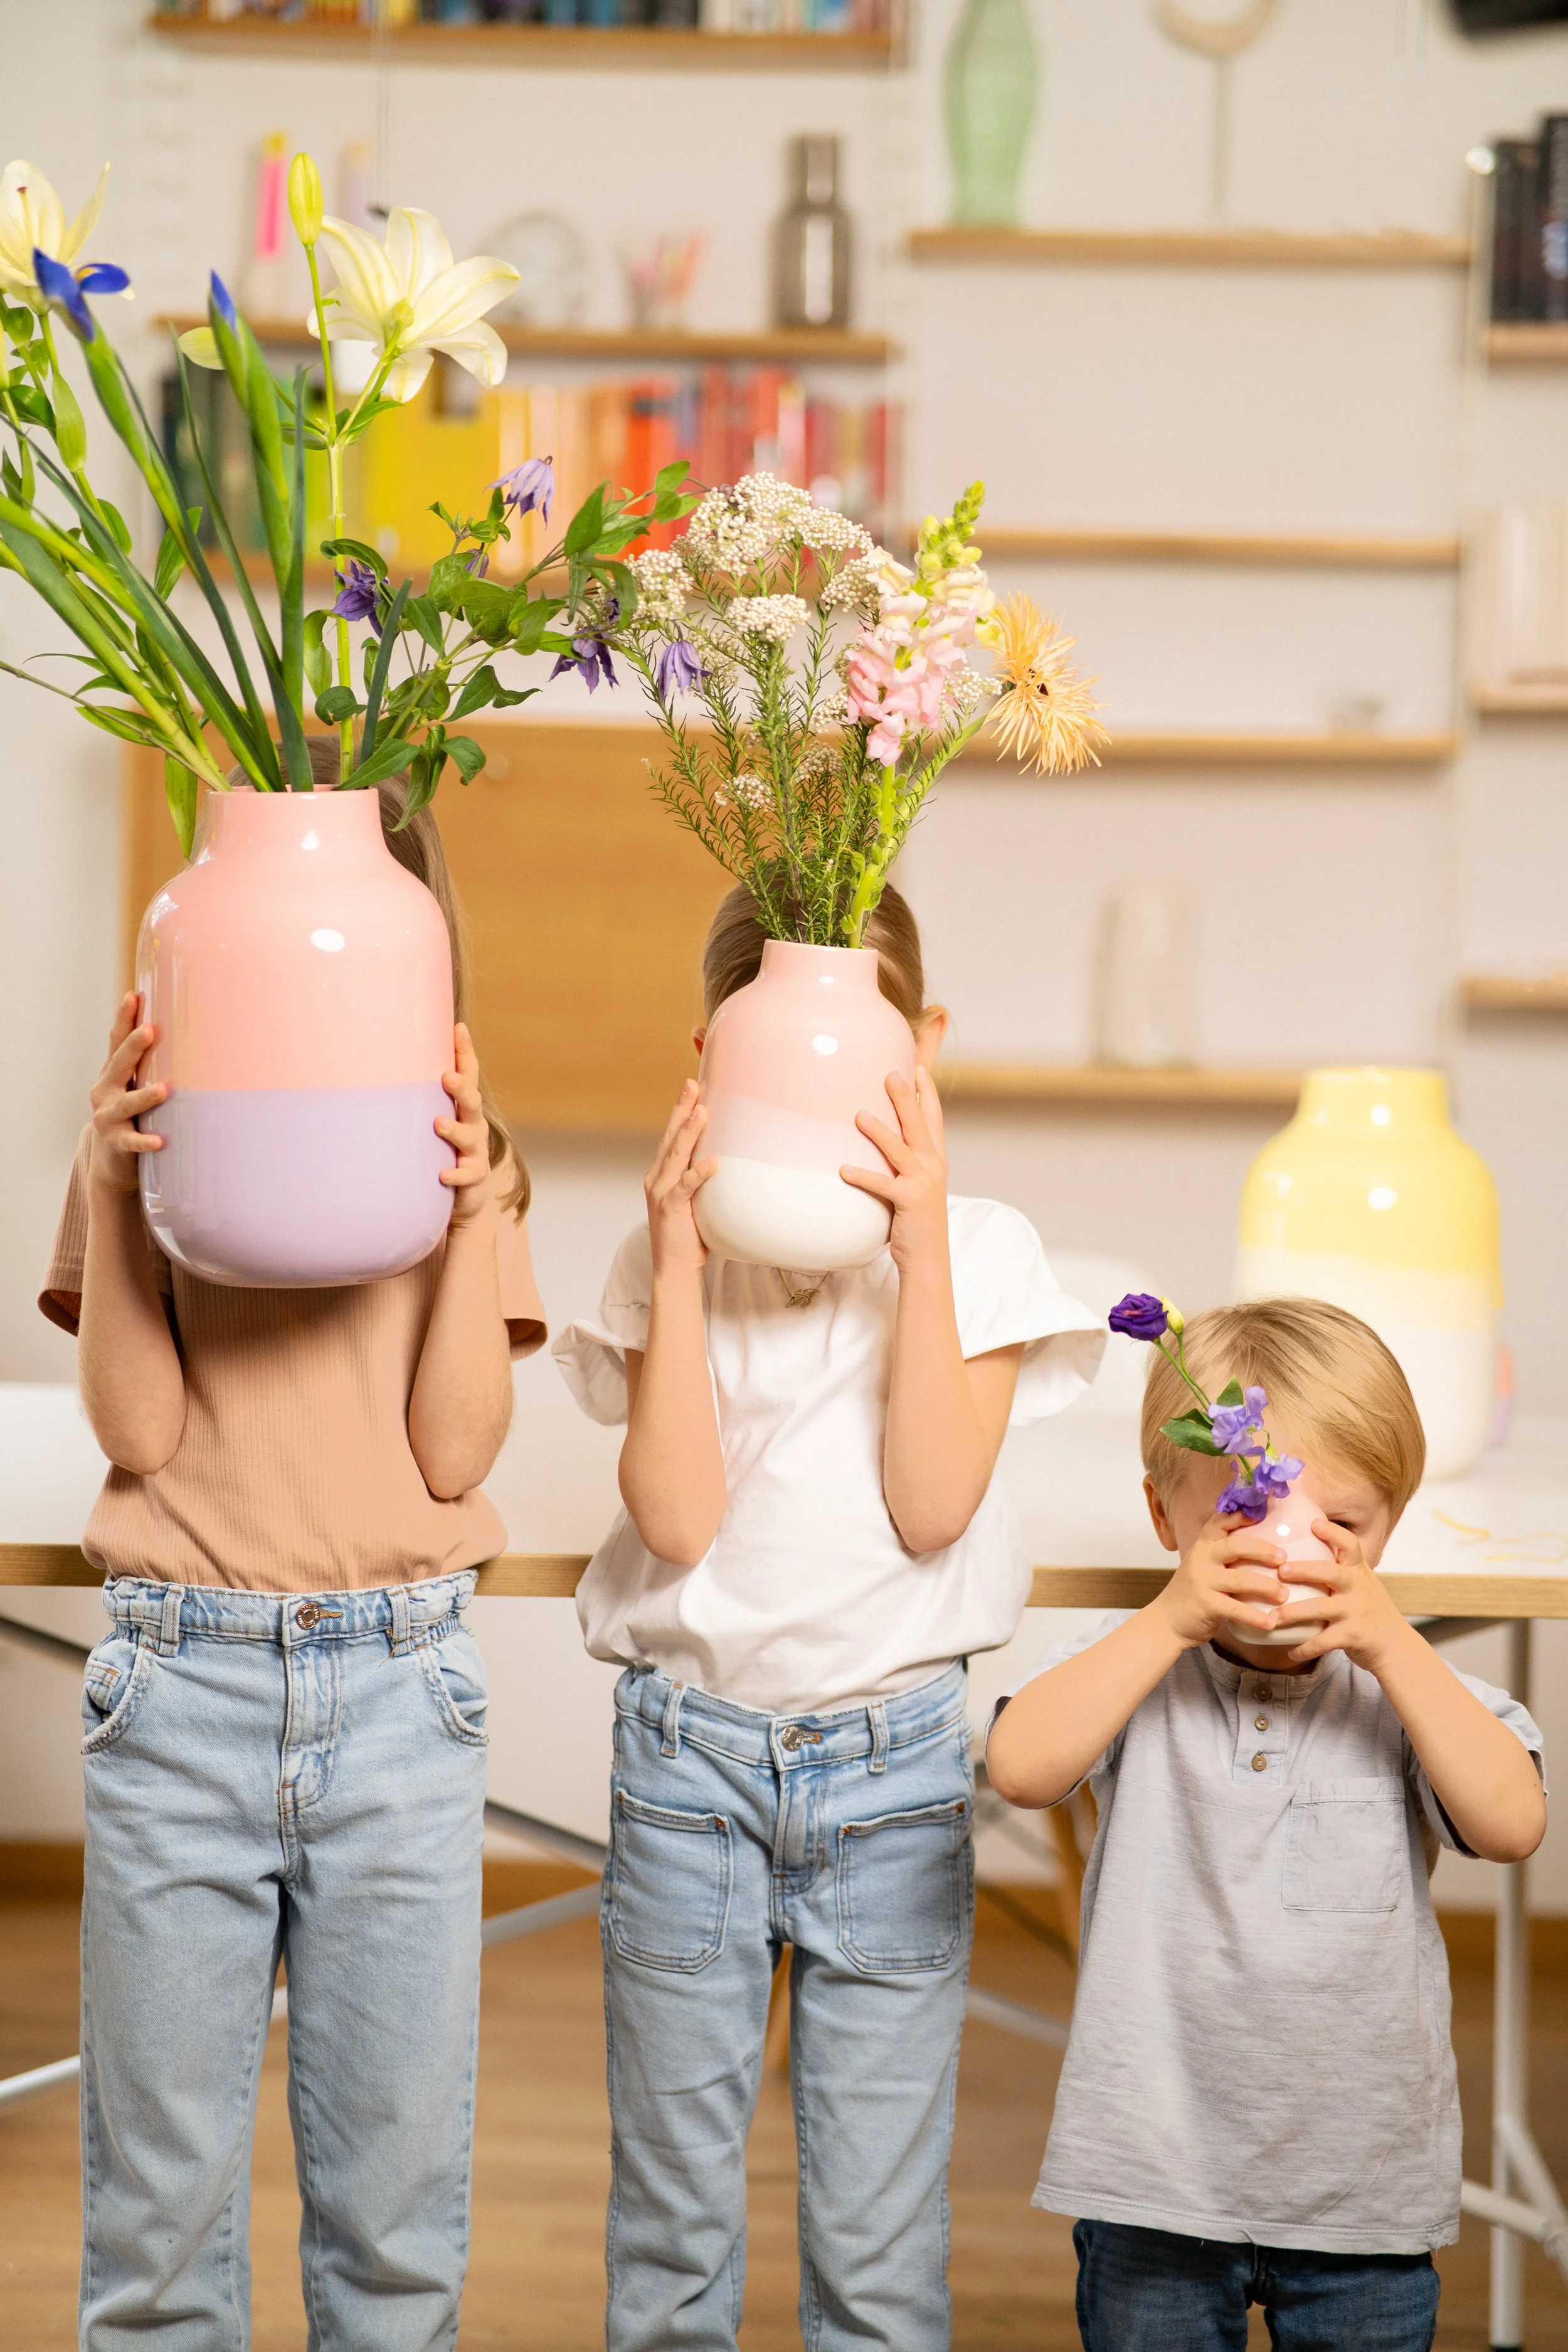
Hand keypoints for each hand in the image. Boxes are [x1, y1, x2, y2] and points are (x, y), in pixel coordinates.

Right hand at [89, 993, 166, 1195]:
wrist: (111, 1159)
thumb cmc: (131, 1114)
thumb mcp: (134, 1085)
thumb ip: (148, 1063)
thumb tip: (181, 1029)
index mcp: (112, 1073)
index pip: (116, 1041)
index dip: (124, 1018)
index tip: (133, 995)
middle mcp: (106, 1090)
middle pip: (119, 1065)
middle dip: (134, 1046)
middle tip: (150, 1030)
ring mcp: (108, 1116)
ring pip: (128, 1103)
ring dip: (145, 1096)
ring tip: (164, 1089)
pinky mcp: (117, 1142)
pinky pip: (133, 1141)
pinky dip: (146, 1140)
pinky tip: (160, 1141)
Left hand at [436, 1024, 494, 1225]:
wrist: (467, 1197)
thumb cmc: (444, 1149)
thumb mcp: (437, 1119)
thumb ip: (419, 1097)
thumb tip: (379, 1063)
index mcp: (465, 1107)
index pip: (469, 1074)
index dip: (465, 1052)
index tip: (458, 1028)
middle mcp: (474, 1125)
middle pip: (471, 1102)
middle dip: (461, 1088)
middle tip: (447, 1077)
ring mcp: (475, 1152)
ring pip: (469, 1137)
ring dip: (454, 1130)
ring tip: (438, 1123)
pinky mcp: (474, 1178)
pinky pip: (467, 1175)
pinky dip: (454, 1174)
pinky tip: (442, 1174)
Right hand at [645, 1080, 715, 1281]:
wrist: (674, 1268)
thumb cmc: (690, 1234)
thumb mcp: (696, 1198)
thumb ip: (703, 1177)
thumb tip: (728, 1156)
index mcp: (662, 1173)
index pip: (672, 1135)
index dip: (681, 1109)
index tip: (694, 1085)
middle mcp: (657, 1178)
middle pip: (671, 1137)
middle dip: (682, 1109)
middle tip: (694, 1083)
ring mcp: (660, 1193)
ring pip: (675, 1156)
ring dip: (689, 1132)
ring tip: (702, 1111)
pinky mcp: (670, 1210)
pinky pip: (685, 1188)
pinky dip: (698, 1174)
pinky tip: (712, 1162)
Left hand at [841, 1068, 948, 1273]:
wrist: (929, 1258)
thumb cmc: (917, 1221)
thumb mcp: (918, 1185)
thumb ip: (907, 1161)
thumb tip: (886, 1141)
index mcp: (936, 1159)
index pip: (933, 1118)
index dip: (926, 1092)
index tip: (916, 1067)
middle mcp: (933, 1166)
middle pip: (918, 1124)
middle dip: (906, 1098)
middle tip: (891, 1074)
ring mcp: (923, 1183)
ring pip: (900, 1149)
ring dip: (879, 1131)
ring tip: (859, 1114)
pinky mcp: (909, 1201)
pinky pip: (882, 1184)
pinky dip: (862, 1176)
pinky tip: (843, 1169)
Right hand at [1153, 1512, 1291, 1650]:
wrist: (1167, 1621)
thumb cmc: (1195, 1591)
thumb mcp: (1204, 1565)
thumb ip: (1224, 1554)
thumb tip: (1265, 1545)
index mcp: (1203, 1546)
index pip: (1220, 1522)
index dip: (1241, 1515)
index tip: (1263, 1512)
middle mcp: (1201, 1558)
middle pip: (1234, 1546)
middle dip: (1262, 1550)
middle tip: (1283, 1559)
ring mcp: (1201, 1581)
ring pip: (1240, 1579)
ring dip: (1266, 1586)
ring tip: (1284, 1594)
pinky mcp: (1205, 1604)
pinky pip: (1235, 1609)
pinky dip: (1255, 1617)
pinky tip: (1270, 1622)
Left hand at [1271, 1519, 1409, 1671]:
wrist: (1396, 1646)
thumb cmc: (1370, 1611)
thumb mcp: (1361, 1584)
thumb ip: (1339, 1569)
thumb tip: (1298, 1551)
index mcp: (1358, 1572)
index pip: (1350, 1545)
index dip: (1333, 1533)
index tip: (1314, 1523)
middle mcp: (1359, 1588)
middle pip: (1330, 1573)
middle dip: (1304, 1570)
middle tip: (1281, 1571)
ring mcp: (1356, 1612)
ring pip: (1320, 1608)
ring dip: (1292, 1613)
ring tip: (1272, 1618)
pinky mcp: (1353, 1636)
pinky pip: (1324, 1641)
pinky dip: (1305, 1647)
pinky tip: (1290, 1651)